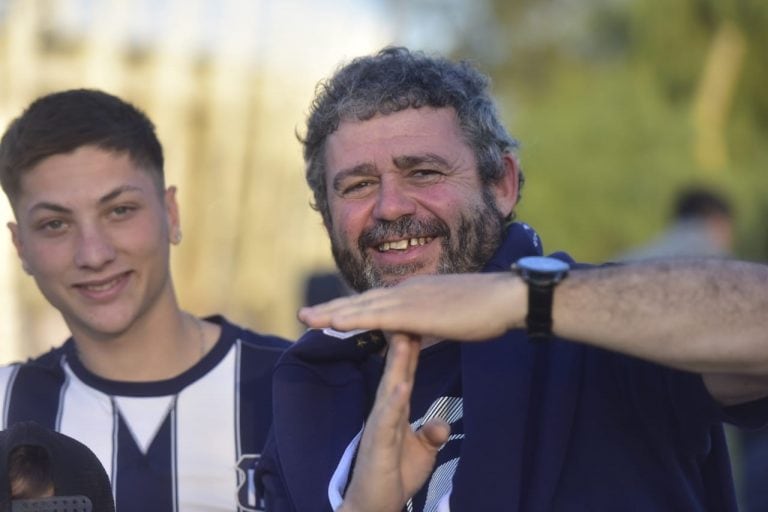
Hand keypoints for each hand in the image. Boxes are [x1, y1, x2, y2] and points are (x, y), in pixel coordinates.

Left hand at [299, 273, 524, 341]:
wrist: (505, 297)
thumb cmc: (485, 309)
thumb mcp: (448, 317)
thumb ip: (428, 323)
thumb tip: (414, 334)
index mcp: (414, 292)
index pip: (375, 302)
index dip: (350, 308)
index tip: (329, 315)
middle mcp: (406, 291)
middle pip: (361, 302)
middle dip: (332, 309)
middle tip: (305, 314)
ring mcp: (409, 299)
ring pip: (362, 307)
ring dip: (332, 313)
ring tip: (307, 318)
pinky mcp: (415, 312)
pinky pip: (376, 317)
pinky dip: (353, 318)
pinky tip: (334, 322)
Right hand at [338, 334, 449, 511]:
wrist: (374, 507)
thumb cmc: (394, 476)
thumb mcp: (421, 453)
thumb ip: (430, 435)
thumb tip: (442, 424)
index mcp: (396, 408)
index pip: (405, 370)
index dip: (413, 345)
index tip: (421, 318)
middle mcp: (385, 409)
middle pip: (396, 369)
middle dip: (402, 341)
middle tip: (410, 311)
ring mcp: (380, 423)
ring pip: (389, 387)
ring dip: (396, 363)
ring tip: (404, 336)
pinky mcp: (377, 442)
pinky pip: (387, 419)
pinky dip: (394, 402)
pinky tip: (402, 385)